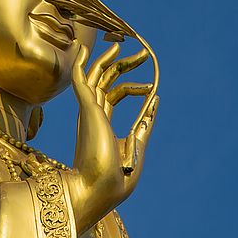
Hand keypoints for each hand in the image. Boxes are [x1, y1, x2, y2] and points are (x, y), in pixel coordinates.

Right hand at [65, 43, 158, 233]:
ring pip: (97, 76)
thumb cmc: (115, 181)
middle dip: (124, 66)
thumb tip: (155, 101)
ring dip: (111, 60)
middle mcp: (93, 115)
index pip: (115, 97)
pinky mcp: (87, 109)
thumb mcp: (136, 149)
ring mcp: (89, 111)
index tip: (151, 86)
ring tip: (126, 47)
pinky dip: (82, 63)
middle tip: (143, 56)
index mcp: (102, 125)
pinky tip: (86, 48)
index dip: (133, 87)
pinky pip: (81, 80)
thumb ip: (144, 125)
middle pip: (108, 81)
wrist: (98, 191)